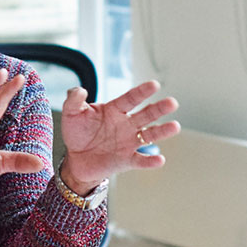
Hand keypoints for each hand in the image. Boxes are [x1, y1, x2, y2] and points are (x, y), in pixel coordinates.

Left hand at [59, 81, 182, 192]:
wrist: (77, 159)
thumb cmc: (78, 133)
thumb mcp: (72, 114)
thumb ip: (74, 99)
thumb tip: (79, 90)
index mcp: (115, 110)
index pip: (131, 99)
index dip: (142, 92)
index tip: (154, 85)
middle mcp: (127, 124)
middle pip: (146, 115)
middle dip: (159, 109)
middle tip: (172, 103)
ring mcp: (129, 142)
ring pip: (149, 135)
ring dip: (162, 131)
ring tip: (175, 127)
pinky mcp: (127, 160)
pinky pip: (141, 160)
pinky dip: (150, 161)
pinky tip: (160, 160)